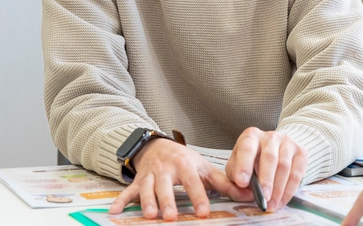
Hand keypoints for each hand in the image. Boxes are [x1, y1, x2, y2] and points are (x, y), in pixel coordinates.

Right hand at [109, 138, 252, 219]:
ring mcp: (150, 175)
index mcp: (185, 165)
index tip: (203, 212)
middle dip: (168, 201)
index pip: (193, 182)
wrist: (159, 146)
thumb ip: (224, 183)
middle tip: (171, 217)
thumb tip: (248, 194)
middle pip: (167, 187)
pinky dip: (120, 200)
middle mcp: (166, 170)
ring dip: (147, 202)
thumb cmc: (185, 160)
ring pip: (147, 189)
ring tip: (150, 216)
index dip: (199, 196)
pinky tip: (115, 211)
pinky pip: (128, 191)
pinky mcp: (138, 181)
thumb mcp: (204, 168)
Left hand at [225, 128, 307, 211]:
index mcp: (251, 136)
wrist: (275, 150)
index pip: (247, 148)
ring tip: (271, 205)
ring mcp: (287, 143)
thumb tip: (245, 190)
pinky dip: (289, 190)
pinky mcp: (301, 152)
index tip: (242, 182)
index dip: (244, 165)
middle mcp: (270, 137)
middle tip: (263, 197)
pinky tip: (281, 201)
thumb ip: (234, 179)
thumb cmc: (252, 161)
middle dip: (266, 180)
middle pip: (270, 157)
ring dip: (278, 189)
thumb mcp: (237, 167)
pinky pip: (297, 173)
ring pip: (285, 166)